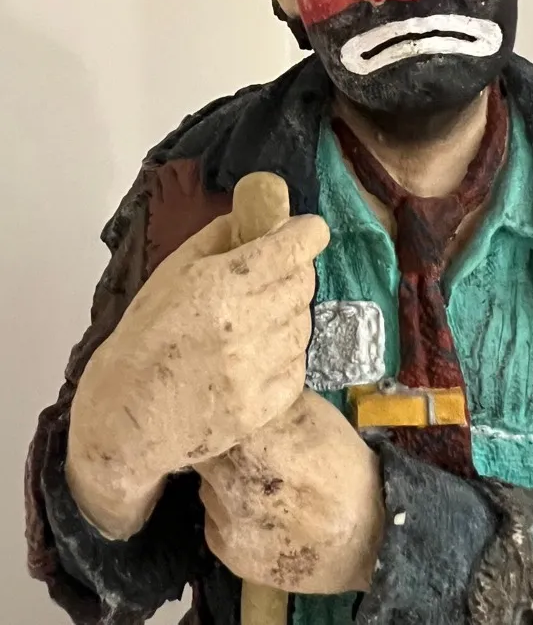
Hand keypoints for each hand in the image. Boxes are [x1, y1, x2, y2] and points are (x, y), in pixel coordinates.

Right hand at [67, 202, 328, 536]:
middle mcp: (245, 325)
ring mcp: (257, 370)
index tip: (311, 230)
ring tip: (260, 319)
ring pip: (303, 325)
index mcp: (220, 285)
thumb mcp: (172, 271)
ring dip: (290, 314)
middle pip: (302, 283)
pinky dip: (286, 356)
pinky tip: (260, 354)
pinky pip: (297, 367)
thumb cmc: (144, 337)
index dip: (309, 233)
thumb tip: (256, 213)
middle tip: (277, 274)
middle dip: (296, 271)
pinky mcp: (264, 407)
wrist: (126, 416)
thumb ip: (219, 237)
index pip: (291, 249)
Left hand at [198, 390, 384, 593]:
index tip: (225, 412)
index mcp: (248, 435)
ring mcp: (224, 515)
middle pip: (202, 452)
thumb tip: (246, 386)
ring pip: (208, 486)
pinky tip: (260, 513)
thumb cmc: (343, 467)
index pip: (204, 415)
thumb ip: (273, 401)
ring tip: (259, 484)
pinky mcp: (226, 548)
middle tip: (247, 451)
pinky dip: (229, 514)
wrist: (365, 536)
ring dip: (224, 481)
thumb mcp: (313, 414)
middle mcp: (227, 475)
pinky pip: (214, 519)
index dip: (213, 412)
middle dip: (220, 448)